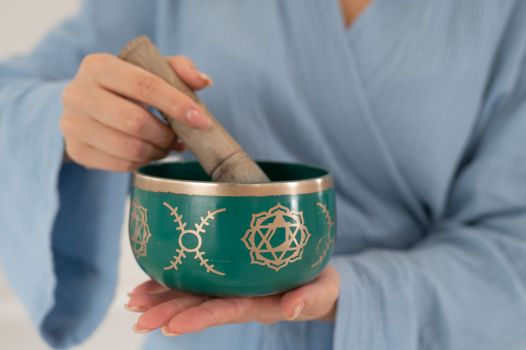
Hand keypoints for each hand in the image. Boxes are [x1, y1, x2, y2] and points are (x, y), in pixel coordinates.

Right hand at [60, 53, 212, 170]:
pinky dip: (143, 162)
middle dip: (166, 135)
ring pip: (129, 147)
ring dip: (158, 151)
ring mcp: (72, 124)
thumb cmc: (124, 86)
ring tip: (167, 146)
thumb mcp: (148, 69)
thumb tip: (204, 81)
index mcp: (98, 66)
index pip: (144, 86)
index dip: (177, 104)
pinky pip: (121, 164)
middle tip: (179, 139)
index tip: (201, 120)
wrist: (84, 106)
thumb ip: (178, 69)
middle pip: (135, 122)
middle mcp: (78, 93)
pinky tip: (149, 153)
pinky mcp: (77, 150)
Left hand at [125, 266, 339, 335]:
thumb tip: (292, 310)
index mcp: (261, 303)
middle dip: (168, 312)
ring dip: (162, 298)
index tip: (170, 327)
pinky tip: (147, 283)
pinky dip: (170, 281)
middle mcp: (239, 297)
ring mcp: (230, 286)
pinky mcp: (227, 274)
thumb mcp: (323, 291)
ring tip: (133, 302)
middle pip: (200, 305)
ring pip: (192, 293)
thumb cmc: (320, 285)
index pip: (226, 310)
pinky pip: (196, 278)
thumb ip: (311, 299)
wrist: (315, 278)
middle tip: (137, 318)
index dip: (198, 318)